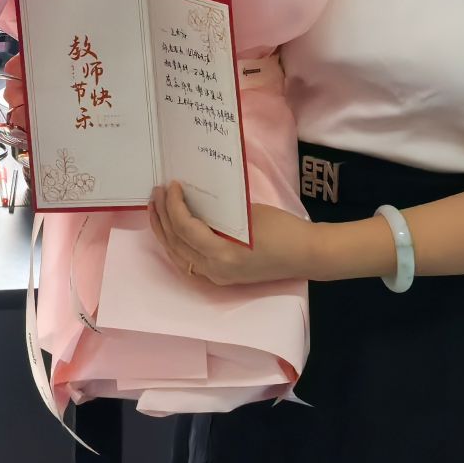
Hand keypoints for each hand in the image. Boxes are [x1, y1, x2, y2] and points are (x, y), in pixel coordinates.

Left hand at [148, 181, 316, 285]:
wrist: (306, 254)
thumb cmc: (282, 230)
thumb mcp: (247, 215)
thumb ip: (218, 213)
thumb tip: (195, 201)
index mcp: (222, 255)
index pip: (185, 229)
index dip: (174, 205)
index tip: (171, 185)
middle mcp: (215, 270)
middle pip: (176, 243)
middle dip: (162, 216)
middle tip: (157, 192)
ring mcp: (218, 277)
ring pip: (178, 256)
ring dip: (165, 232)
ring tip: (157, 209)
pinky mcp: (222, 277)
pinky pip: (189, 262)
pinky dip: (176, 245)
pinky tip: (171, 230)